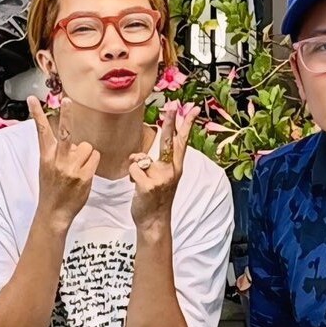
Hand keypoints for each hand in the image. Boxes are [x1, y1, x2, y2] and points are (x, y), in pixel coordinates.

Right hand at [28, 95, 97, 223]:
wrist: (54, 212)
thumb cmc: (52, 188)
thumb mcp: (46, 168)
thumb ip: (55, 152)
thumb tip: (69, 139)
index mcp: (45, 157)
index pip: (41, 132)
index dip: (36, 114)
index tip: (32, 98)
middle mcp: (57, 160)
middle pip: (65, 132)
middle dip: (67, 115)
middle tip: (67, 100)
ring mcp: (71, 168)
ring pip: (87, 146)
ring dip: (86, 154)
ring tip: (78, 168)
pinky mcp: (84, 176)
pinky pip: (95, 157)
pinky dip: (93, 162)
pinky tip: (85, 173)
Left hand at [128, 103, 196, 235]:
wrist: (154, 220)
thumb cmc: (156, 198)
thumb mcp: (161, 179)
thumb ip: (152, 163)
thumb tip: (137, 156)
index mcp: (176, 167)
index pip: (182, 141)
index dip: (187, 125)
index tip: (193, 109)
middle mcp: (172, 170)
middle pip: (169, 141)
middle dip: (170, 122)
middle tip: (172, 106)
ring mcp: (161, 178)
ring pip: (140, 159)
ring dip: (136, 170)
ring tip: (142, 183)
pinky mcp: (149, 185)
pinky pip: (134, 170)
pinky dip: (132, 177)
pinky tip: (137, 187)